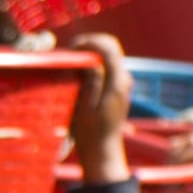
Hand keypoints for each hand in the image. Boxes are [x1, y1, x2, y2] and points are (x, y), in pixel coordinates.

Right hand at [64, 33, 133, 182]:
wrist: (102, 150)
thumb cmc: (90, 132)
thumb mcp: (85, 107)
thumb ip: (90, 81)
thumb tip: (89, 60)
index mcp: (117, 82)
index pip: (107, 47)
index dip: (87, 42)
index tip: (69, 50)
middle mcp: (124, 78)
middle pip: (110, 45)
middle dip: (88, 44)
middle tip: (68, 53)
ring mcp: (122, 82)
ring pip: (108, 54)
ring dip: (88, 53)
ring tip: (70, 64)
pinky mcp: (117, 87)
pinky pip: (106, 65)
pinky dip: (91, 63)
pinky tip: (77, 74)